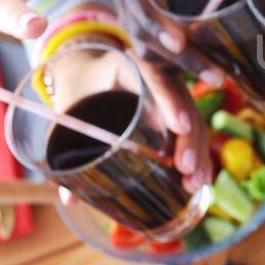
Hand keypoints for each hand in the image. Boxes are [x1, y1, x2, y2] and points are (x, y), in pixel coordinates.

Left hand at [44, 44, 211, 193]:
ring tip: (196, 182)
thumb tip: (70, 200)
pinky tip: (201, 176)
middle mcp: (154, 74)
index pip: (153, 76)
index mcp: (125, 64)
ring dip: (198, 150)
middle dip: (188, 137)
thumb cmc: (74, 93)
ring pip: (192, 117)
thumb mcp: (68, 113)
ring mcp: (168, 91)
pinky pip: (192, 128)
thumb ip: (64, 150)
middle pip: (180, 101)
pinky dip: (198, 152)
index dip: (168, 100)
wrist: (84, 76)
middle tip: (185, 167)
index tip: (178, 127)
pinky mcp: (174, 108)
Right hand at [113, 0, 226, 85]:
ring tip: (210, 92)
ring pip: (150, 54)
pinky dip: (168, 91)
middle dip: (182, 59)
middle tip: (216, 77)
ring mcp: (135, 18)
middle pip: (146, 34)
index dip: (157, 23)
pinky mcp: (147, 37)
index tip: (180, 42)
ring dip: (176, 80)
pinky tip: (189, 109)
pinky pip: (155, 65)